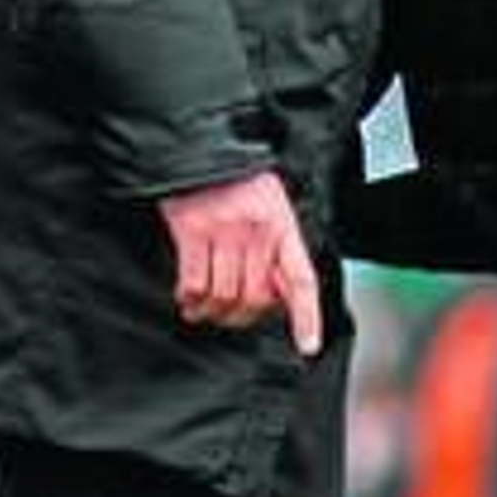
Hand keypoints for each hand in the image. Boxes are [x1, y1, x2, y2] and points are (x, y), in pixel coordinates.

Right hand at [159, 170, 322, 357]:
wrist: (201, 150)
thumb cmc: (236, 181)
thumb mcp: (271, 206)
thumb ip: (278, 247)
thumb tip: (280, 294)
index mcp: (281, 224)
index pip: (301, 278)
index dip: (307, 316)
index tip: (308, 346)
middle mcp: (256, 230)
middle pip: (256, 298)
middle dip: (243, 315)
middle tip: (232, 313)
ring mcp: (224, 231)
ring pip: (223, 296)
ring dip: (212, 311)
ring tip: (205, 307)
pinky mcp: (191, 232)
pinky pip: (193, 285)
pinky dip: (190, 300)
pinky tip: (188, 297)